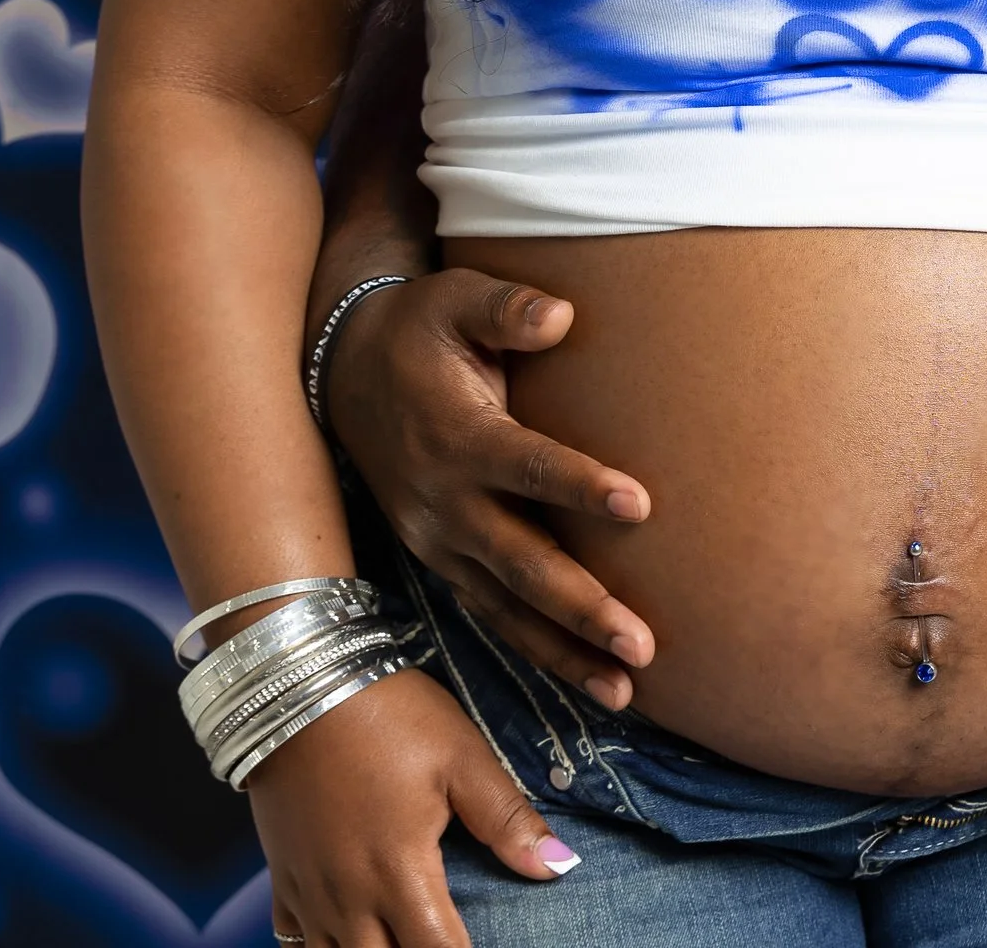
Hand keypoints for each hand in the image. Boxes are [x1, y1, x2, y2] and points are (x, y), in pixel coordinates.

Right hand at [254, 663, 577, 947]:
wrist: (298, 685)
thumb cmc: (388, 716)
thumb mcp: (461, 756)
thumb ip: (507, 819)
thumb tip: (559, 866)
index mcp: (399, 872)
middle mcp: (349, 898)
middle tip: (445, 938)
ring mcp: (310, 893)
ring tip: (404, 941)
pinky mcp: (281, 878)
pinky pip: (295, 942)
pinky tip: (348, 939)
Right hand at [328, 270, 656, 704]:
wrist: (345, 371)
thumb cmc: (421, 329)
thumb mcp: (456, 298)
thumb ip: (508, 308)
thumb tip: (561, 315)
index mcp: (456, 437)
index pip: (527, 465)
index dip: (580, 485)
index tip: (641, 504)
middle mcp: (444, 503)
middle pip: (520, 562)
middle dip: (580, 607)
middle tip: (641, 642)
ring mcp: (438, 541)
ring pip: (506, 608)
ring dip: (564, 651)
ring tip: (626, 688)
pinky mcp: (443, 561)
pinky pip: (493, 615)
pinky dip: (538, 652)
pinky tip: (587, 679)